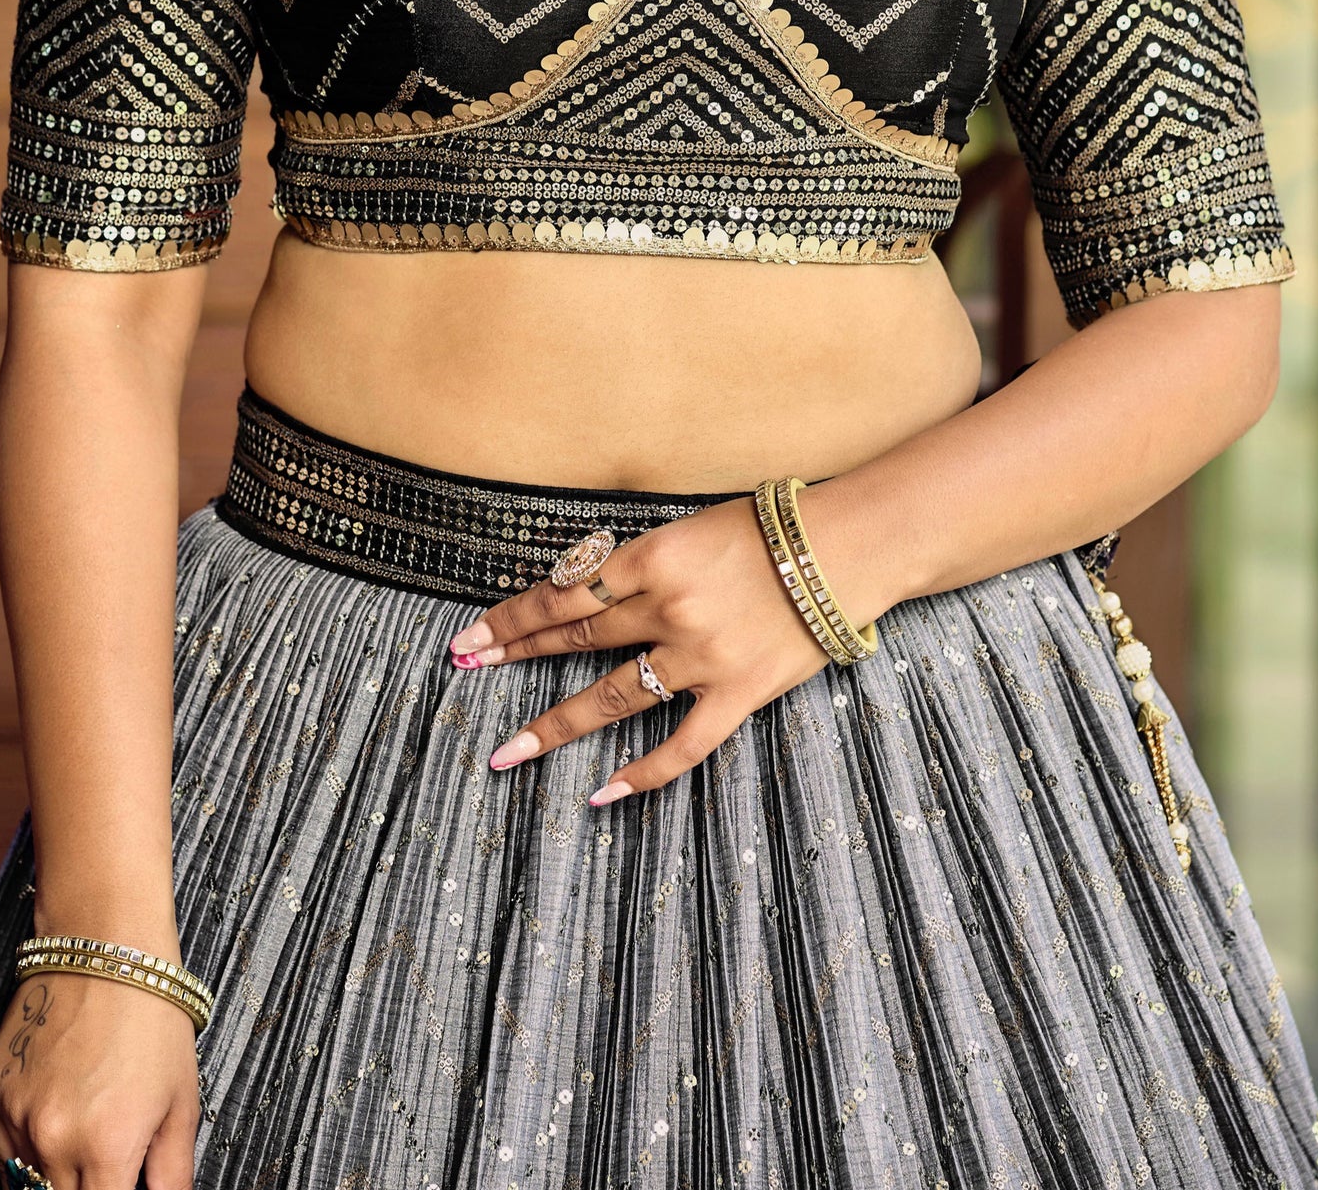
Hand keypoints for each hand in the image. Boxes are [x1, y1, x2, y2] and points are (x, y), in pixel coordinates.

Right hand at [0, 971, 199, 1189]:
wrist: (105, 945)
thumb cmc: (153, 1017)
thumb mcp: (182, 1101)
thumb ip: (172, 1175)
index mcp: (107, 1148)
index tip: (121, 1185)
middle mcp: (55, 1140)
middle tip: (106, 1166)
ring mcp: (18, 1116)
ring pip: (26, 1184)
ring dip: (54, 1179)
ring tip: (85, 1137)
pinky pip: (5, 1147)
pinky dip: (28, 1150)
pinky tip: (57, 1120)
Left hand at [444, 484, 883, 801]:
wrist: (852, 548)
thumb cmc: (773, 527)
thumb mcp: (692, 526)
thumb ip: (642, 562)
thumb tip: (586, 588)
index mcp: (654, 557)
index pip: (563, 592)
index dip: (511, 616)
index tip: (470, 636)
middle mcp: (668, 608)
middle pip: (574, 638)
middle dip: (513, 654)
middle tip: (465, 672)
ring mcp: (702, 657)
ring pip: (611, 697)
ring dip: (553, 724)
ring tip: (507, 749)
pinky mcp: (738, 694)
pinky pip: (681, 744)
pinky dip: (640, 772)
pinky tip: (600, 790)